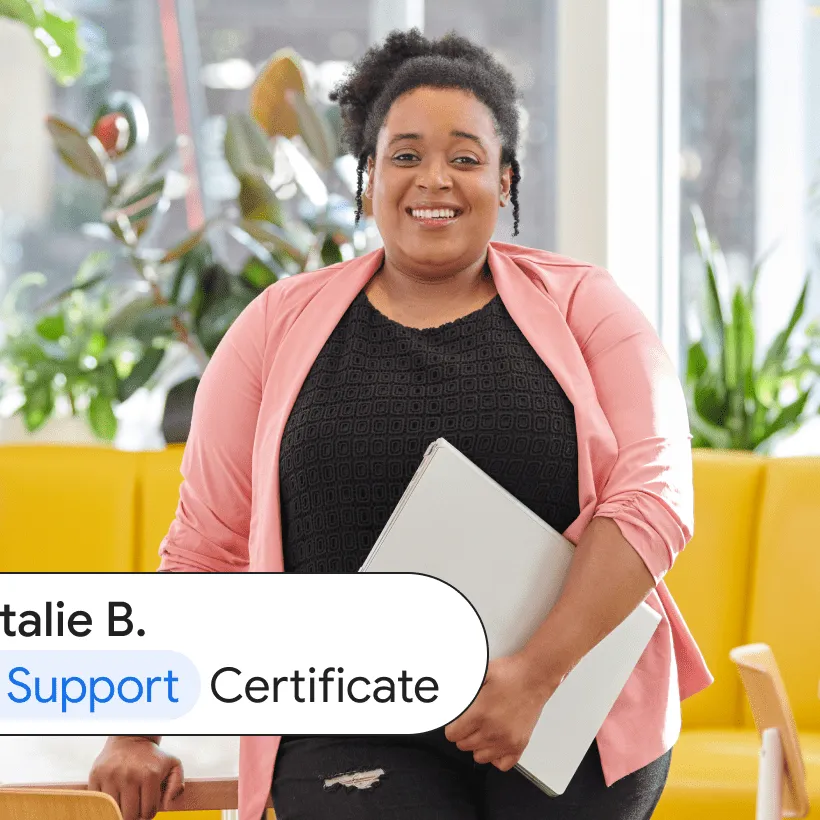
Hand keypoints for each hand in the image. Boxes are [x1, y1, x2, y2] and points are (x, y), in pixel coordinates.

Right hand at [88, 736, 183, 819]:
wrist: (130, 738)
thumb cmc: (152, 757)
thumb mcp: (173, 765)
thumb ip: (176, 785)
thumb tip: (168, 806)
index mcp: (151, 774)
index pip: (148, 812)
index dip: (148, 812)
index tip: (147, 804)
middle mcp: (130, 776)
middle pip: (130, 817)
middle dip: (135, 814)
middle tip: (136, 805)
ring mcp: (111, 776)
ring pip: (114, 813)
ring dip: (120, 810)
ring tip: (125, 799)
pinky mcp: (96, 776)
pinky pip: (99, 804)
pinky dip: (106, 804)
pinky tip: (114, 794)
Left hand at [444, 652, 561, 771]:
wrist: (535, 676)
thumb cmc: (510, 673)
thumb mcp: (480, 674)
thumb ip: (462, 688)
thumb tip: (446, 693)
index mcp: (480, 712)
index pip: (452, 735)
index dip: (451, 726)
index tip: (456, 721)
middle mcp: (493, 730)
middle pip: (464, 746)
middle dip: (463, 734)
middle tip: (471, 721)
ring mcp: (507, 740)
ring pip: (480, 757)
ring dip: (478, 745)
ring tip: (483, 730)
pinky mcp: (519, 745)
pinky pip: (501, 764)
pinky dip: (496, 756)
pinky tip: (495, 741)